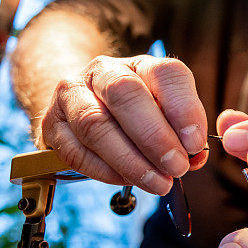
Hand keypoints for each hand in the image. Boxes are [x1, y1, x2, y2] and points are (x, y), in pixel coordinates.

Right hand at [39, 54, 207, 193]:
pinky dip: (106, 171)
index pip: (166, 74)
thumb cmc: (133, 114)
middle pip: (125, 94)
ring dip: (130, 160)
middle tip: (176, 167)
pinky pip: (76, 151)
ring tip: (157, 182)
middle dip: (155, 136)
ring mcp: (71, 95)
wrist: (80, 105)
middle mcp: (103, 72)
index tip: (195, 143)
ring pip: (95, 124)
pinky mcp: (52, 125)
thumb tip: (196, 157)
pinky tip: (128, 180)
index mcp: (141, 65)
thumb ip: (182, 133)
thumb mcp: (162, 113)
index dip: (184, 108)